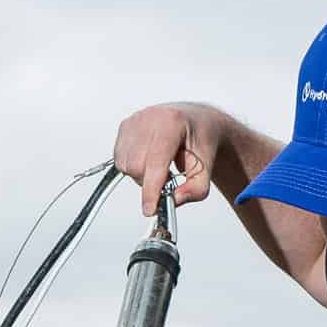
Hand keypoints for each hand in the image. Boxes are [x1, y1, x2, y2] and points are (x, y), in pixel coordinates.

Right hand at [111, 102, 233, 219]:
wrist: (197, 120)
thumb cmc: (201, 139)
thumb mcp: (207, 167)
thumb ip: (196, 189)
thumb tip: (174, 200)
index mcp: (172, 123)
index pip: (155, 162)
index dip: (151, 189)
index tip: (150, 209)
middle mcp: (150, 117)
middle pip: (136, 166)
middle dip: (149, 181)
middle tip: (168, 177)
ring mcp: (135, 120)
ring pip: (125, 164)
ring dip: (141, 175)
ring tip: (160, 166)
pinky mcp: (125, 126)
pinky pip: (120, 158)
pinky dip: (133, 167)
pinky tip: (149, 160)